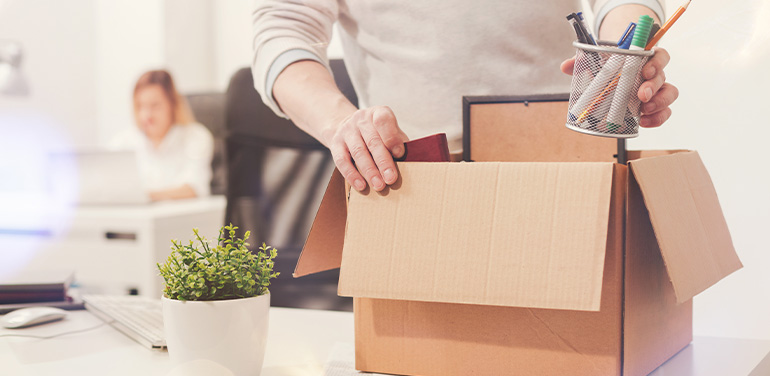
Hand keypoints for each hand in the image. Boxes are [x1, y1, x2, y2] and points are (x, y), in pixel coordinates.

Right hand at [322, 106, 408, 191]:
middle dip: (383, 162)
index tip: (399, 153)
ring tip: (379, 185)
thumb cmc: (375, 133)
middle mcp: (361, 119)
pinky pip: (342, 160)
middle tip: (391, 178)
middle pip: (373, 141)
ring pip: (358, 152)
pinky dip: (352, 174)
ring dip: (370, 171)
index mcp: (378, 113)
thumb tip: (410, 161)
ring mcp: (346, 130)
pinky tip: (361, 185)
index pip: (383, 120)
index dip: (391, 137)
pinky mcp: (335, 143)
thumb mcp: (388, 131)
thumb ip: (398, 142)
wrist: (345, 125)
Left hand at [560, 46, 678, 127]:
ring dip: (659, 103)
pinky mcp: (653, 106)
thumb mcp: (596, 61)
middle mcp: (653, 74)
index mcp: (644, 59)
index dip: (657, 62)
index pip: (660, 55)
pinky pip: (663, 112)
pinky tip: (644, 122)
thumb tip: (566, 66)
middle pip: (663, 77)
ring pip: (669, 94)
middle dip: (653, 87)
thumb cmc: (608, 66)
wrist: (612, 77)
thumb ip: (582, 62)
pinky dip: (657, 118)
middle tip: (641, 96)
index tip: (645, 71)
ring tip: (643, 111)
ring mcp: (656, 90)